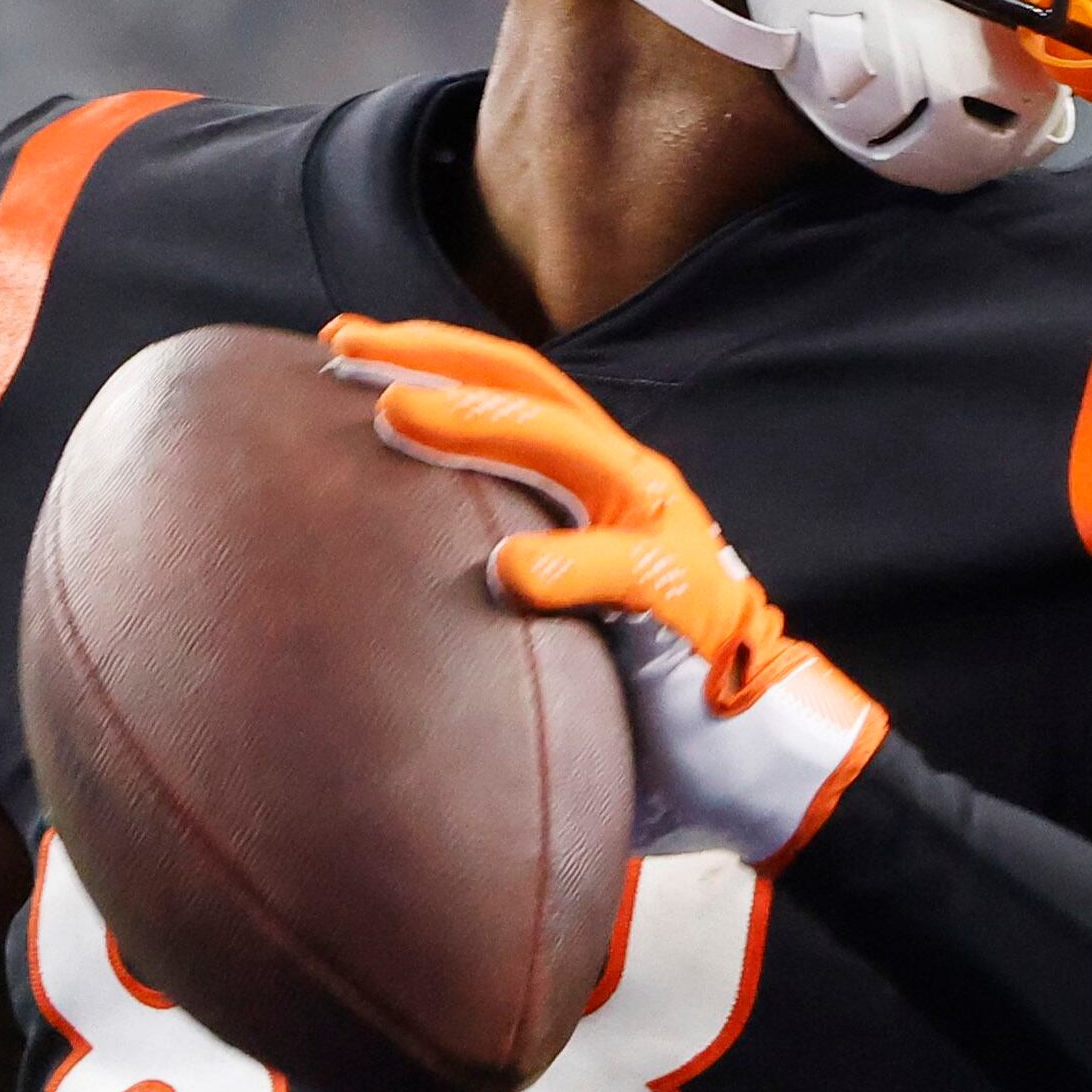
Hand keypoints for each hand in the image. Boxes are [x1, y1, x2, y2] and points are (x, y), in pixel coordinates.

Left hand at [321, 316, 886, 864]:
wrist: (753, 750)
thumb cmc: (635, 678)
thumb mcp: (553, 599)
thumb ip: (498, 558)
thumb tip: (381, 558)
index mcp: (595, 475)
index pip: (507, 385)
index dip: (427, 354)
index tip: (338, 342)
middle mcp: (629, 482)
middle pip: (528, 388)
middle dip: (433, 359)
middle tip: (344, 350)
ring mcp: (663, 530)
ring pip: (569, 449)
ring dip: (479, 425)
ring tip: (396, 416)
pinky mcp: (690, 600)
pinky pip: (626, 574)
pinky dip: (569, 566)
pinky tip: (511, 572)